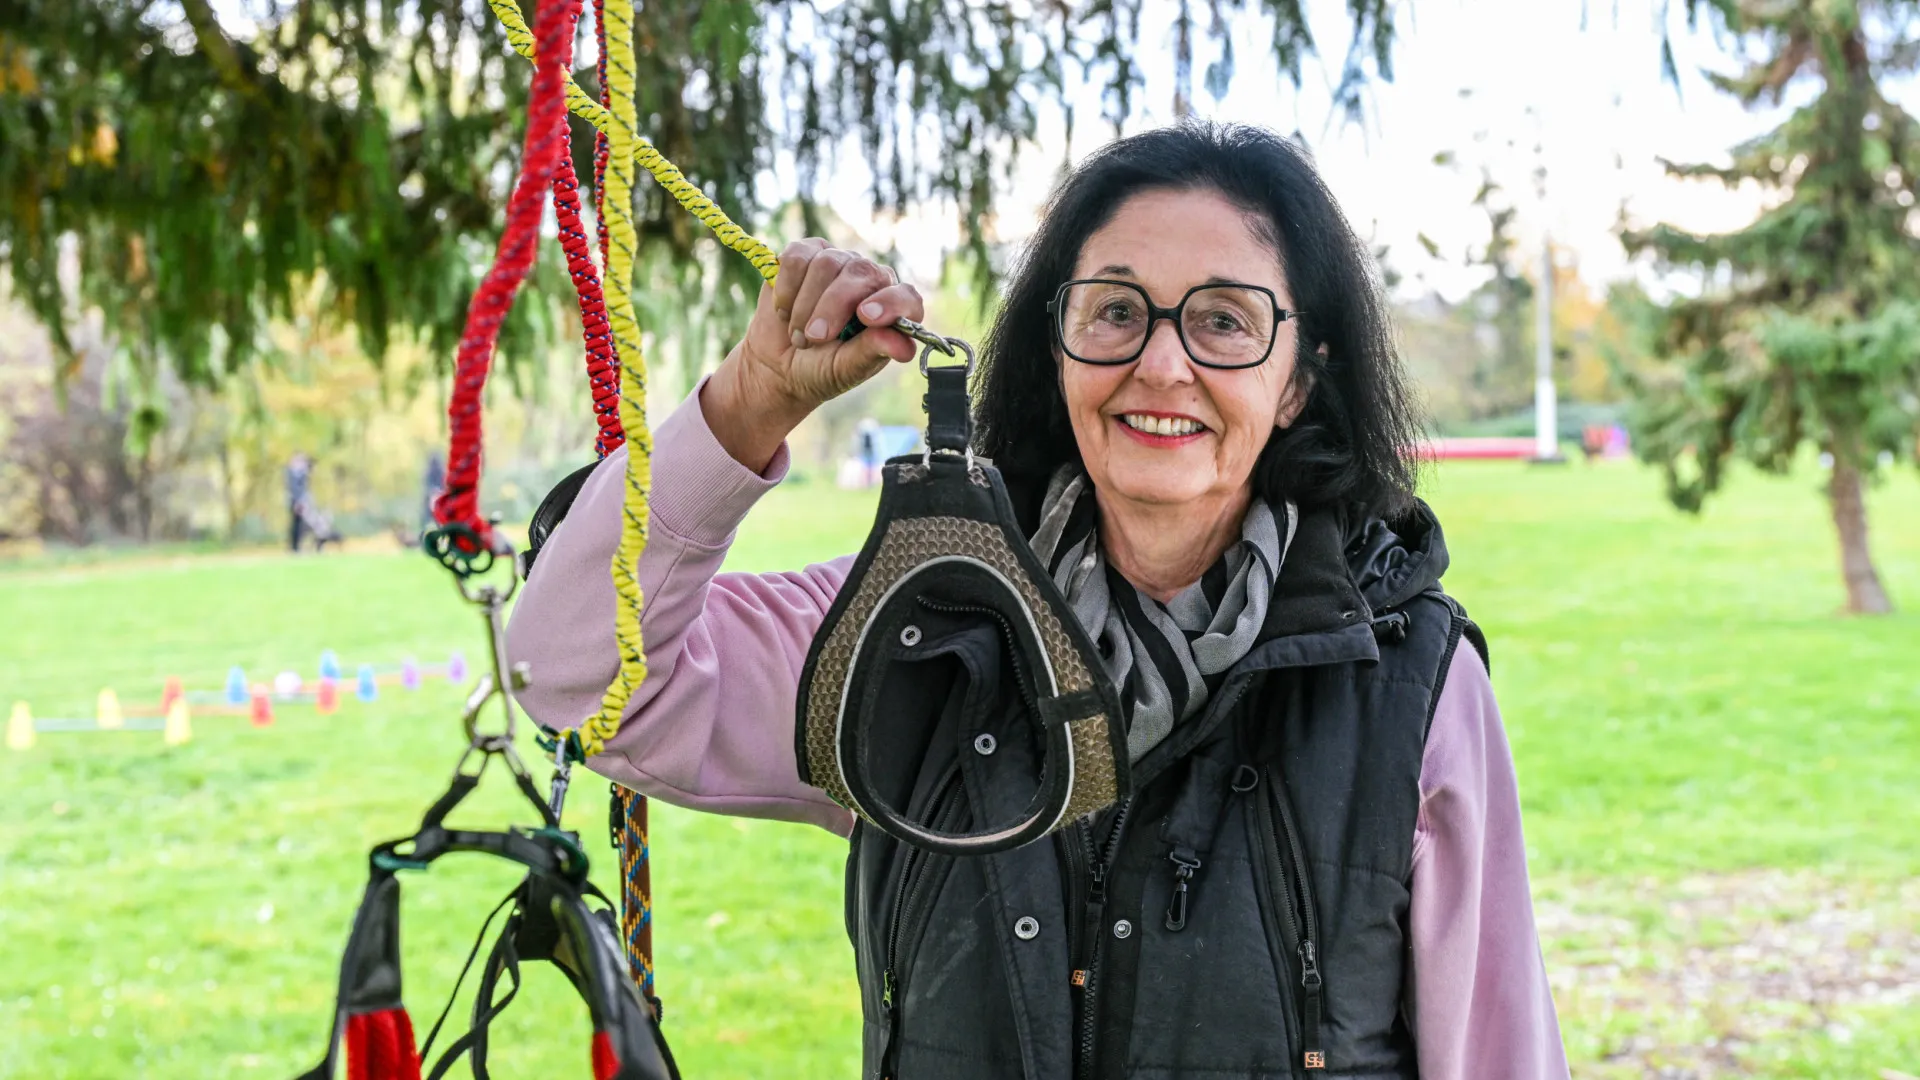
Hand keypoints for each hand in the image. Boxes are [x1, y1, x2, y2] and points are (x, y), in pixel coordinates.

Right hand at [706, 239, 925, 469]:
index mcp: (889, 309)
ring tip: (799, 334)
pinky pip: (797, 258)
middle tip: (815, 337)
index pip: (906, 296)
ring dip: (805, 305)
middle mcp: (868, 279)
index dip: (890, 303)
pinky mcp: (804, 254)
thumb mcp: (846, 368)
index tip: (866, 317)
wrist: (776, 366)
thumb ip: (873, 353)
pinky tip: (784, 311)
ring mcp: (837, 262)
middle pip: (861, 271)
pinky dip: (786, 288)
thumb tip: (904, 348)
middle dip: (833, 306)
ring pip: (826, 263)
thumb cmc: (820, 368)